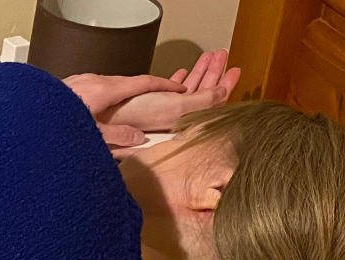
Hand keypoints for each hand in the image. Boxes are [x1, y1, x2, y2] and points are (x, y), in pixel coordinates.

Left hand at [62, 73, 186, 155]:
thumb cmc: (53, 127)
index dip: (163, 86)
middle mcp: (92, 81)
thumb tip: (139, 138)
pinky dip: (106, 99)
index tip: (177, 89)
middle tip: (159, 99)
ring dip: (124, 97)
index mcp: (104, 90)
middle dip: (145, 91)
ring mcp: (79, 81)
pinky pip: (95, 90)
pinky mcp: (69, 87)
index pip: (142, 83)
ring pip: (109, 86)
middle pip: (127, 83)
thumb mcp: (91, 136)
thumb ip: (118, 137)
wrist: (24, 116)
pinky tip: (102, 114)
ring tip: (132, 111)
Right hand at [98, 49, 241, 132]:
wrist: (109, 117)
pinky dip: (180, 78)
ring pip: (191, 86)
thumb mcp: (177, 106)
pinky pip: (173, 89)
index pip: (214, 99)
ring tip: (209, 56)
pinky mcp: (154, 104)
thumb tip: (223, 93)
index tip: (235, 70)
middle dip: (214, 71)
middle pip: (204, 90)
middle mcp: (180, 115)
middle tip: (223, 56)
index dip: (226, 83)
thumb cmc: (138, 114)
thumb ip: (202, 100)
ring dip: (200, 69)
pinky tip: (182, 72)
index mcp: (188, 117)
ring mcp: (168, 109)